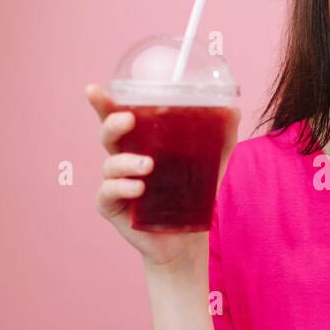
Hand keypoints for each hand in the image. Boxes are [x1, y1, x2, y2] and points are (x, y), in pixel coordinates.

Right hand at [84, 83, 240, 269]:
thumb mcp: (210, 164)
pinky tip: (138, 188)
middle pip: (107, 135)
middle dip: (111, 123)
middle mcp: (123, 160)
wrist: (187, 239)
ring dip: (125, 161)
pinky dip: (122, 188)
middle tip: (128, 119)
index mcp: (140, 144)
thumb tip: (233, 110)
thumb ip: (221, 138)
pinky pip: (108, 193)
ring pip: (109, 165)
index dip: (104, 103)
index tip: (95, 90)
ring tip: (148, 165)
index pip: (118, 118)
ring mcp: (115, 184)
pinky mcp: (113, 208)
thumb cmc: (192, 196)